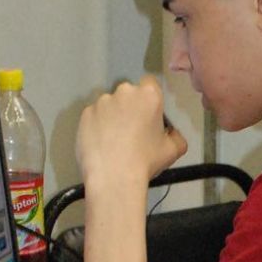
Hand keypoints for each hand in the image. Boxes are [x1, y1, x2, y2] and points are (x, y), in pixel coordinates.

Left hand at [77, 76, 188, 191]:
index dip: (149, 99)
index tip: (148, 115)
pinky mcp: (85, 114)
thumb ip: (176, 136)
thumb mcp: (174, 150)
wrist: (113, 177)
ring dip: (112, 117)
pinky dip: (97, 126)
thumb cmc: (146, 161)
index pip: (150, 84)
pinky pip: (94, 117)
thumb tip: (170, 133)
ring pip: (109, 105)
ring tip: (113, 141)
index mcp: (149, 95)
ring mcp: (101, 102)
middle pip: (128, 94)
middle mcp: (124, 92)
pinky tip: (101, 144)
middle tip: (132, 131)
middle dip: (130, 107)